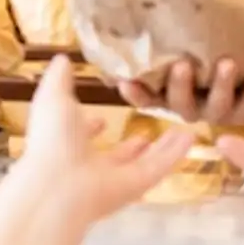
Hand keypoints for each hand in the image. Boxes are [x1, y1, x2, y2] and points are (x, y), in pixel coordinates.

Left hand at [22, 56, 193, 222]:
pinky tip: (190, 137)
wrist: (58, 183)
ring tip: (179, 131)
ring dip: (161, 148)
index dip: (91, 127)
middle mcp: (91, 164)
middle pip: (117, 155)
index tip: (102, 119)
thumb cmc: (53, 138)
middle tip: (147, 129)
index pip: (82, 136)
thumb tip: (62, 58)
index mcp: (67, 143)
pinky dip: (175, 153)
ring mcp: (115, 178)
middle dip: (131, 144)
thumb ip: (59, 79)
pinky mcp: (136, 186)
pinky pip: (159, 167)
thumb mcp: (53, 98)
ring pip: (143, 163)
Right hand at [116, 46, 243, 125]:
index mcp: (169, 97)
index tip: (127, 81)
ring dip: (222, 84)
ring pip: (219, 106)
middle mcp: (192, 108)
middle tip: (182, 65)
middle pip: (182, 106)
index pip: (146, 99)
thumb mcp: (181, 46)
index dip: (136, 94)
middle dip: (181, 87)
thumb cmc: (202, 51)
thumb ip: (162, 36)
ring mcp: (220, 112)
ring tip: (227, 62)